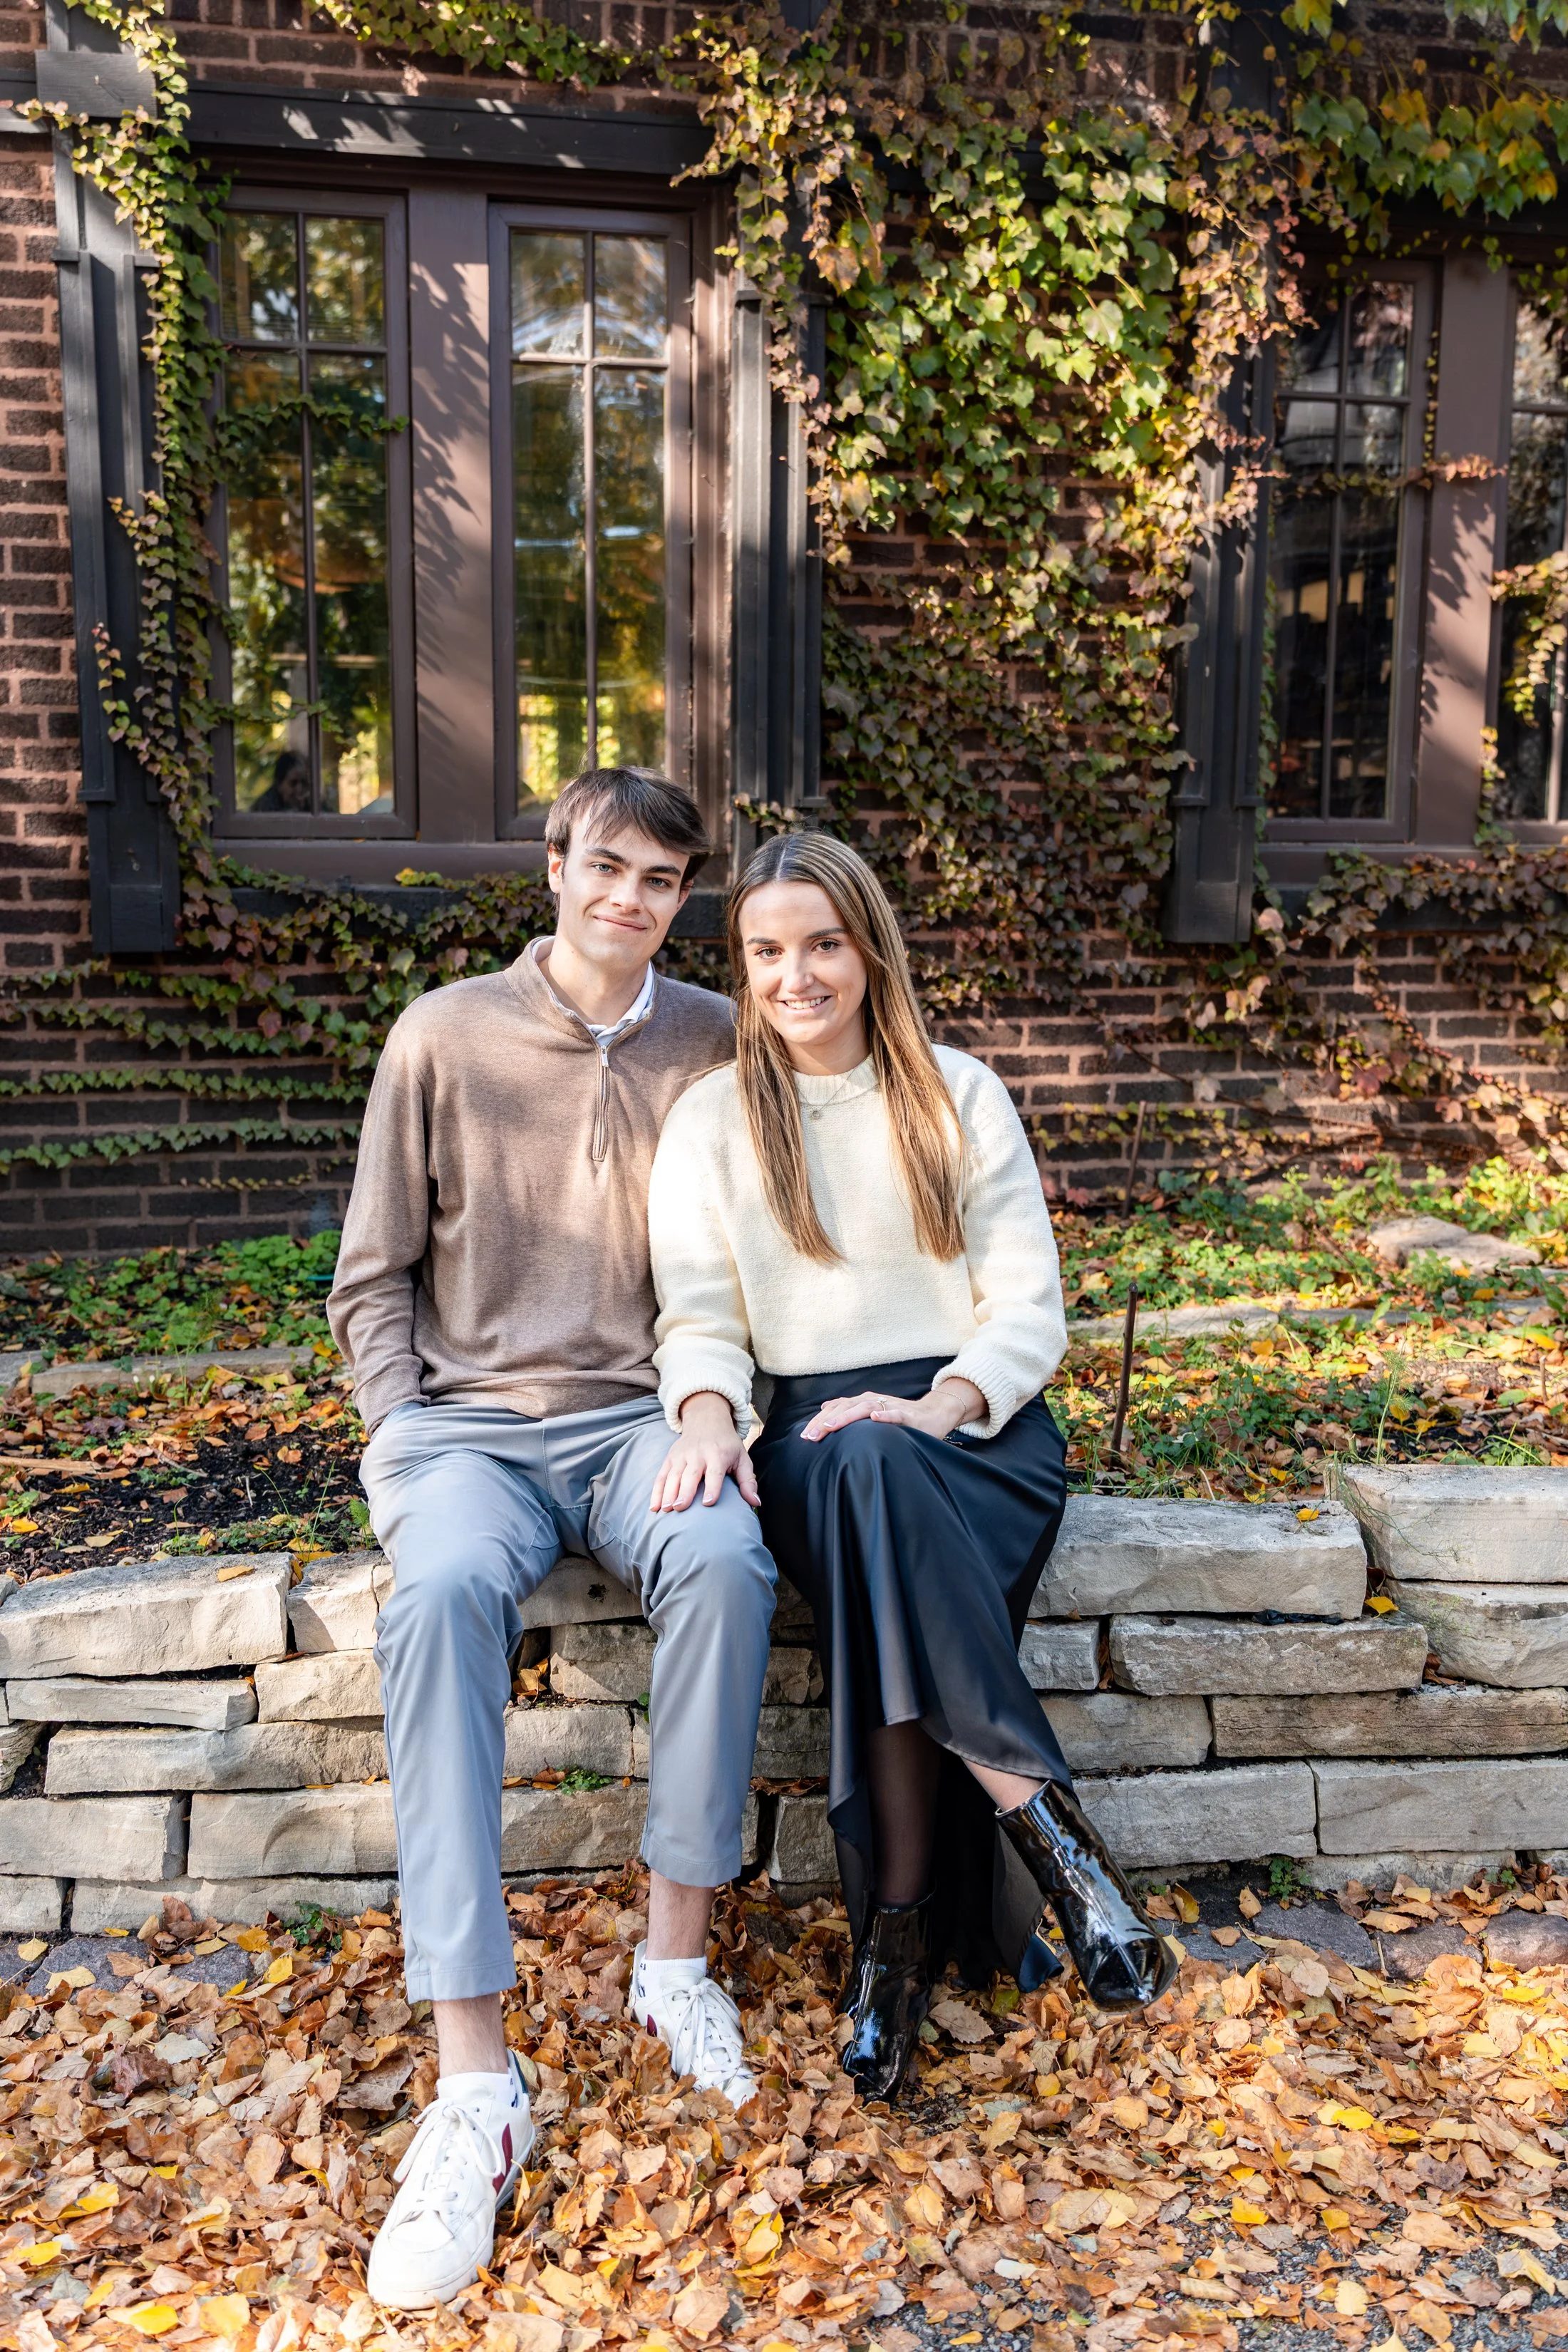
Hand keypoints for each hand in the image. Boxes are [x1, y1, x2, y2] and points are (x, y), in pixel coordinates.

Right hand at [650, 1391, 759, 1511]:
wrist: (707, 1420)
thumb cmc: (727, 1445)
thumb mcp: (742, 1458)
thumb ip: (748, 1481)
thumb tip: (756, 1503)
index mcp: (718, 1454)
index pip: (715, 1472)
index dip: (712, 1487)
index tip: (708, 1502)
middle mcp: (698, 1454)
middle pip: (690, 1474)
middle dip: (685, 1491)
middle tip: (680, 1508)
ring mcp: (682, 1456)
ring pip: (673, 1475)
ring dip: (668, 1493)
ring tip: (666, 1510)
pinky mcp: (670, 1458)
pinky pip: (661, 1475)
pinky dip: (656, 1491)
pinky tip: (654, 1507)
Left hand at [800, 1377, 986, 1442]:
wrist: (933, 1414)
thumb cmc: (900, 1417)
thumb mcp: (871, 1412)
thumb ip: (849, 1410)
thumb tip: (825, 1408)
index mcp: (862, 1402)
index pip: (836, 1409)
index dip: (819, 1422)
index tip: (804, 1437)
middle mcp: (872, 1400)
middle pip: (844, 1408)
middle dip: (826, 1422)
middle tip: (810, 1436)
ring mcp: (889, 1406)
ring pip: (864, 1408)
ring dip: (846, 1416)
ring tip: (831, 1426)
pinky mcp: (907, 1415)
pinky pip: (895, 1414)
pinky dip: (884, 1416)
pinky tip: (874, 1419)